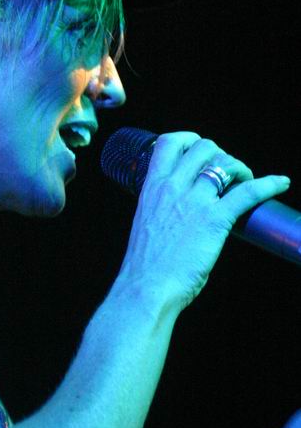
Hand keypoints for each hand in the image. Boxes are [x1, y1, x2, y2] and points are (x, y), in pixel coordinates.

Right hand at [120, 131, 290, 309]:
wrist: (147, 287)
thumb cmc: (146, 264)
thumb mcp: (146, 222)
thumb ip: (162, 207)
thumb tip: (182, 208)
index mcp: (152, 187)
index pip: (169, 143)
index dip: (190, 139)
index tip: (199, 150)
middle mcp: (172, 187)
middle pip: (204, 147)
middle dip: (220, 155)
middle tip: (227, 174)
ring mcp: (194, 202)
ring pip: (225, 163)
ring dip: (240, 169)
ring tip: (246, 183)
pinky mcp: (215, 220)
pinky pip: (248, 193)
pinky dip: (269, 184)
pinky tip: (281, 183)